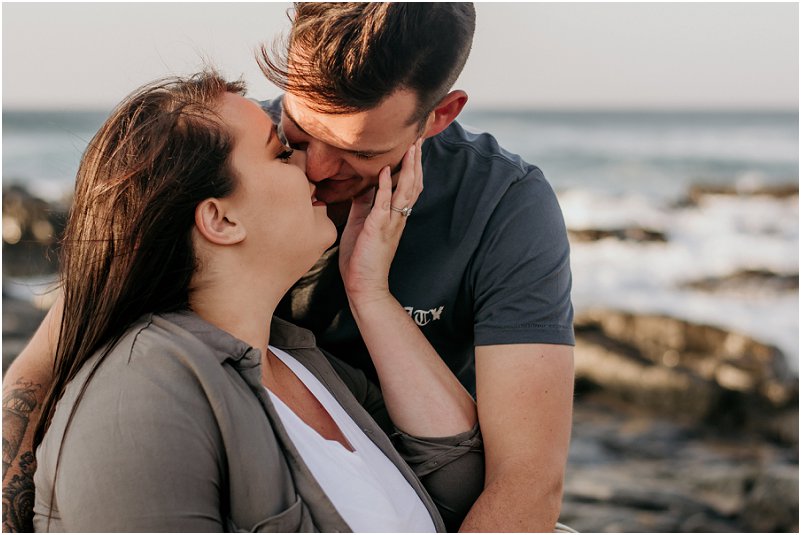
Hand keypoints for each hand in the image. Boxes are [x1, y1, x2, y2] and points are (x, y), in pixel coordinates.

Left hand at [339, 139, 422, 302]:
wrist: (364, 285)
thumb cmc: (361, 257)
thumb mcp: (361, 222)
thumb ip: (365, 203)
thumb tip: (361, 184)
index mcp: (394, 215)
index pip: (409, 185)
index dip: (413, 165)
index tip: (414, 144)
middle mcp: (397, 216)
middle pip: (414, 183)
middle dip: (416, 160)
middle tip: (420, 137)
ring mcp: (390, 222)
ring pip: (406, 190)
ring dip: (408, 168)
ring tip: (411, 147)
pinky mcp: (378, 228)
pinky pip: (384, 203)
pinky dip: (385, 186)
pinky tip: (385, 170)